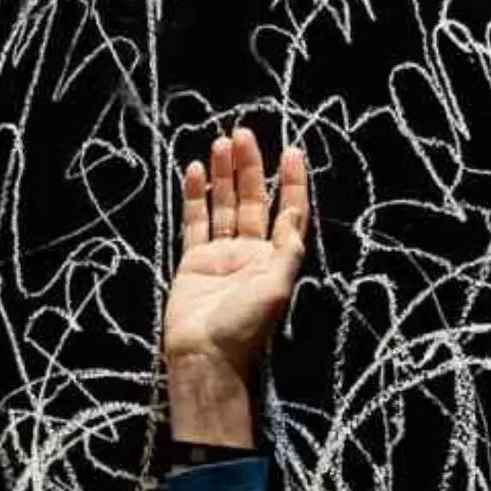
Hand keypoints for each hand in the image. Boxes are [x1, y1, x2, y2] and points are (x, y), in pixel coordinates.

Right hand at [164, 129, 310, 445]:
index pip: (288, 211)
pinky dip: (196, 196)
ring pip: (225, 204)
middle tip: (243, 133)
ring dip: (224, 175)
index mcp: (275, 259)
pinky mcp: (193, 260)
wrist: (203, 356)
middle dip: (250, 167)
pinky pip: (195, 221)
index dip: (292, 181)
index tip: (292, 150)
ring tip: (220, 142)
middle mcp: (251, 252)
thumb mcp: (276, 290)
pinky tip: (194, 170)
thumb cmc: (244, 328)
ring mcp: (221, 254)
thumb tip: (297, 215)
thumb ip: (287, 251)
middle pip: (253, 199)